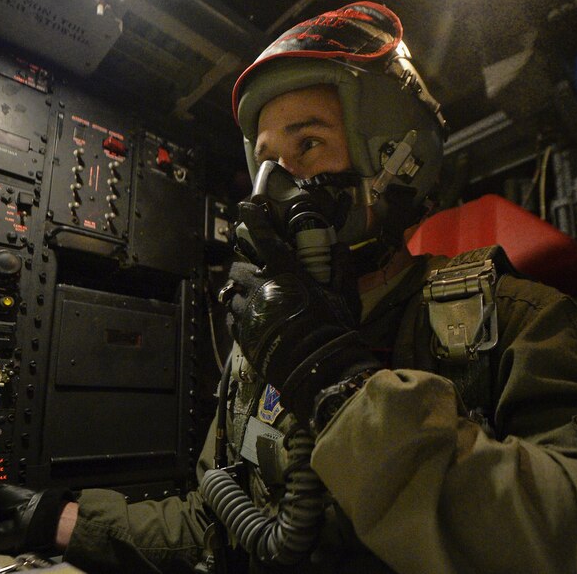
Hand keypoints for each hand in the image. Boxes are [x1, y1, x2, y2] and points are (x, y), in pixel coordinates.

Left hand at [224, 201, 379, 416]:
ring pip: (231, 290)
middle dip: (246, 265)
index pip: (264, 237)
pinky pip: (231, 316)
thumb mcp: (344, 296)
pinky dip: (238, 313)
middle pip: (240, 266)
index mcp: (285, 272)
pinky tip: (250, 317)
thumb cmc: (333, 329)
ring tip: (252, 297)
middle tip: (258, 271)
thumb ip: (341, 269)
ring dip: (240, 290)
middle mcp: (261, 286)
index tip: (247, 207)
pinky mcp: (241, 333)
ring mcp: (248, 310)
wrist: (318, 369)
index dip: (254, 218)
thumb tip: (339, 246)